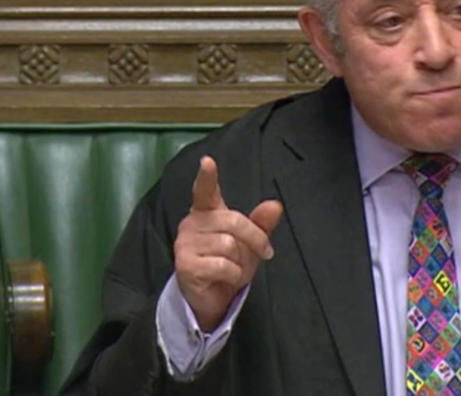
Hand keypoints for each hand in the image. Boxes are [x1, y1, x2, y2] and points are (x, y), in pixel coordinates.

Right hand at [173, 156, 282, 330]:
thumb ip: (261, 223)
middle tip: (264, 253)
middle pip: (234, 221)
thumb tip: (275, 205)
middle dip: (255, 239)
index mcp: (207, 211)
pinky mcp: (184, 264)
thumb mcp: (251, 243)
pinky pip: (222, 265)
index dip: (207, 176)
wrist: (211, 298)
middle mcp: (192, 223)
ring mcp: (185, 243)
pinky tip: (226, 278)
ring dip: (241, 262)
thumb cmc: (229, 264)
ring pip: (228, 245)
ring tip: (234, 268)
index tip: (207, 162)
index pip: (205, 190)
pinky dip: (233, 275)